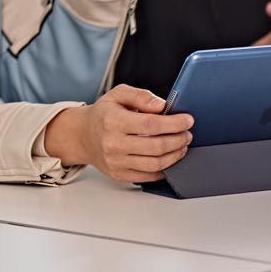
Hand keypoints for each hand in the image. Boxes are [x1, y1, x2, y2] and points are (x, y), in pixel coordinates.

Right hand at [42, 85, 192, 183]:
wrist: (82, 136)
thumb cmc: (103, 114)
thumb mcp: (118, 95)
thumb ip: (140, 96)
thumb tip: (161, 106)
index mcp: (112, 121)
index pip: (151, 124)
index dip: (174, 123)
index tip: (187, 120)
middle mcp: (112, 143)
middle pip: (156, 146)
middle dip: (178, 139)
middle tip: (187, 134)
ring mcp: (115, 161)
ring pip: (155, 164)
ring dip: (175, 155)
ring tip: (181, 145)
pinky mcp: (119, 174)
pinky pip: (148, 176)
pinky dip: (164, 169)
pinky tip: (169, 158)